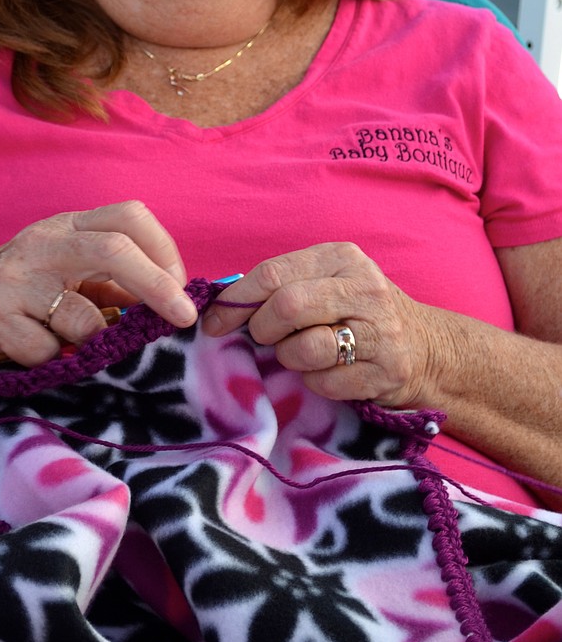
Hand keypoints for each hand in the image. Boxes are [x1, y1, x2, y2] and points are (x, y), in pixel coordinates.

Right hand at [0, 201, 197, 373]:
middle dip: (159, 286)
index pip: (130, 216)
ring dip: (90, 344)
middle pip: (115, 250)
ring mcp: (14, 279)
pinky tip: (28, 354)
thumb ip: (107, 281)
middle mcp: (41, 243)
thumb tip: (169, 300)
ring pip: (85, 317)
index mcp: (64, 227)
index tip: (181, 289)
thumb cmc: (9, 295)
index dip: (165, 250)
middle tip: (183, 319)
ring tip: (67, 346)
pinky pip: (47, 351)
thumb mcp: (58, 272)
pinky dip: (50, 362)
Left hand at [202, 243, 432, 406]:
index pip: (273, 273)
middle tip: (264, 339)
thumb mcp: (327, 284)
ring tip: (302, 355)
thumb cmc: (359, 313)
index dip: (236, 302)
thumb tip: (220, 308)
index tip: (213, 323)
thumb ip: (281, 287)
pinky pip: (325, 382)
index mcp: (341, 258)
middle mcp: (364, 287)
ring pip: (304, 349)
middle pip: (287, 306)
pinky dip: (316, 383)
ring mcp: (380, 330)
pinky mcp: (387, 371)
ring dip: (290, 359)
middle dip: (263, 330)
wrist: (428, 349)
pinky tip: (330, 372)